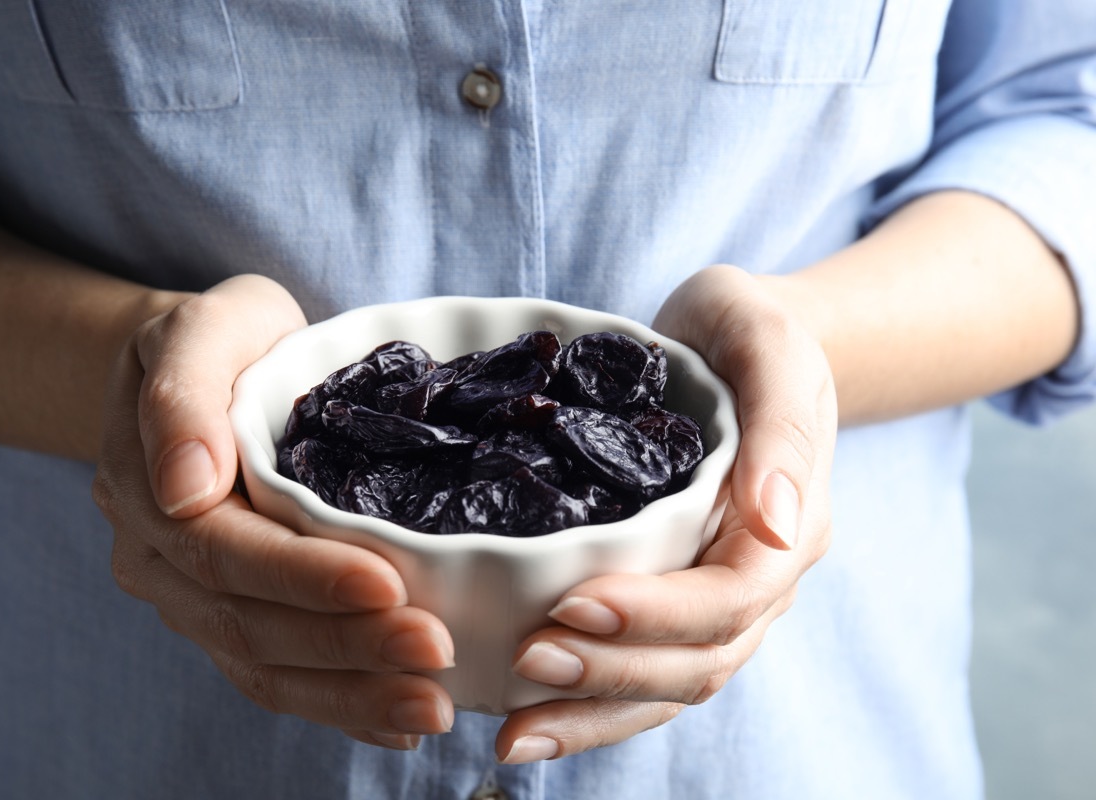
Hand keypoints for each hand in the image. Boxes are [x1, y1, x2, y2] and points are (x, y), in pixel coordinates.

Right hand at [92, 275, 455, 749]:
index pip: (227, 551)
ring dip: (351, 694)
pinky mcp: (231, 617)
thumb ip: (182, 394)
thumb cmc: (221, 340)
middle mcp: (161, 561)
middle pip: (251, 623)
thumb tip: (185, 489)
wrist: (208, 368)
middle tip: (437, 653)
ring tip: (432, 708)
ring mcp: (192, 598)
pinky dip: (337, 706)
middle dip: (349, 646)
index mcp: (149, 492)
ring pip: (264, 667)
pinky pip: (274, 676)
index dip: (306, 577)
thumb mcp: (201, 328)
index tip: (388, 585)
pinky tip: (398, 725)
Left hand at [495, 264, 836, 762]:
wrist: (734, 342)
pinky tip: (525, 715)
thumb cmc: (748, 332)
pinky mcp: (672, 596)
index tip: (572, 604)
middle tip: (523, 659)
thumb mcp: (768, 343)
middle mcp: (758, 578)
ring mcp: (717, 596)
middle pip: (696, 660)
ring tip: (514, 736)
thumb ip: (781, 425)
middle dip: (609, 673)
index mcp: (789, 528)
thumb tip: (780, 521)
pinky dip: (589, 703)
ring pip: (668, 685)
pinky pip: (641, 667)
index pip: (729, 599)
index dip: (654, 615)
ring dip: (593, 714)